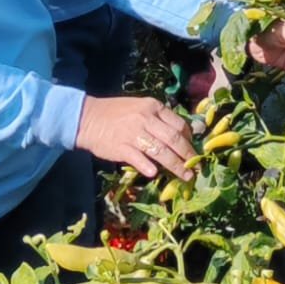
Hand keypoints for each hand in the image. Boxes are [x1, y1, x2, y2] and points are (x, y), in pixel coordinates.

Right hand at [74, 96, 195, 179]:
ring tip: (186, 176)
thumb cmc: (117, 114)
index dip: (190, 140)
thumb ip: (159, 119)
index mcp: (153, 107)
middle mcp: (145, 118)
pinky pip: (138, 159)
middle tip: (196, 168)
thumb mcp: (140, 108)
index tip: (193, 151)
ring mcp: (133, 133)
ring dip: (176, 166)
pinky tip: (154, 174)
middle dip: (188, 156)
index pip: (179, 124)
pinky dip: (148, 167)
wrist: (88, 118)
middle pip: (174, 139)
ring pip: (161, 151)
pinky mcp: (121, 147)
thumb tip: (183, 135)